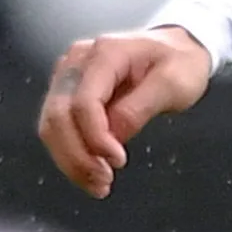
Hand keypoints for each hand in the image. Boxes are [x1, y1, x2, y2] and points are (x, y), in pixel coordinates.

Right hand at [37, 27, 213, 198]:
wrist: (177, 48)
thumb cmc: (180, 62)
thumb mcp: (173, 84)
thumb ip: (139, 109)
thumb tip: (112, 138)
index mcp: (106, 53)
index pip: (84, 102)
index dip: (95, 137)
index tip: (117, 161)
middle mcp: (78, 61)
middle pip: (58, 116)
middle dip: (77, 155)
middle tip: (103, 182)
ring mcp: (69, 74)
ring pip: (51, 125)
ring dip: (69, 160)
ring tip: (98, 184)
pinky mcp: (68, 90)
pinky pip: (58, 126)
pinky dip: (70, 153)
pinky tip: (91, 171)